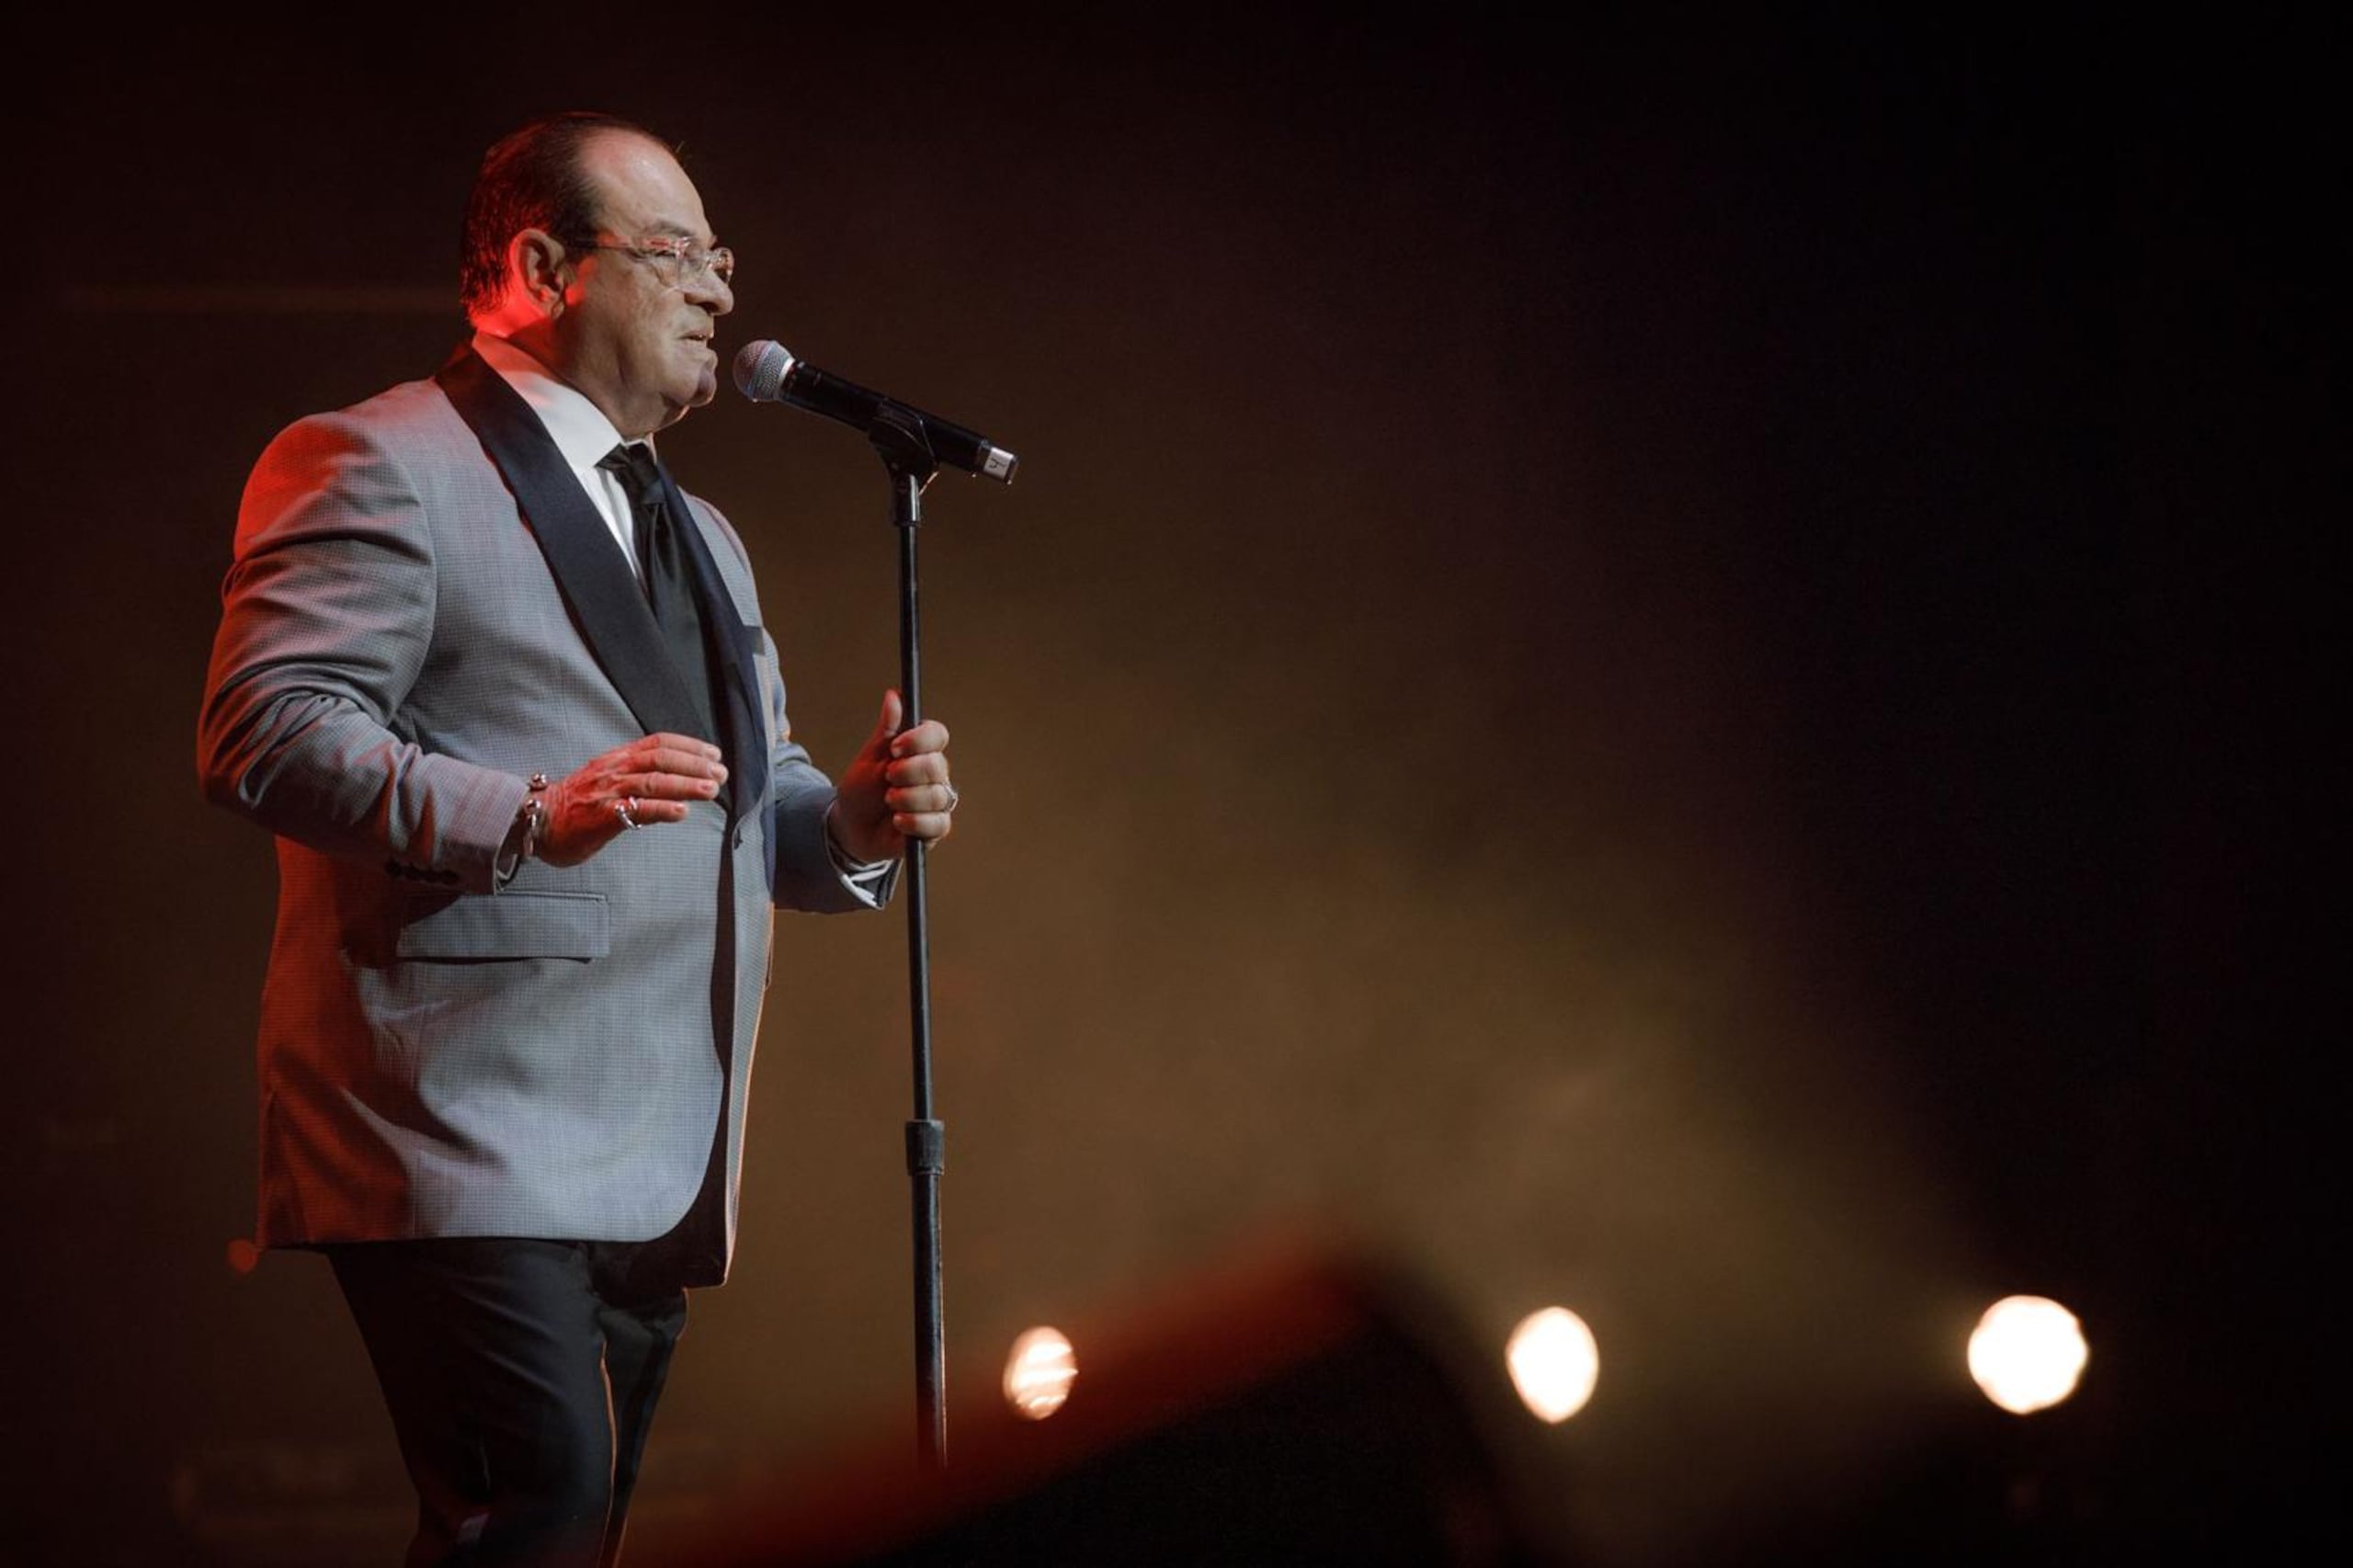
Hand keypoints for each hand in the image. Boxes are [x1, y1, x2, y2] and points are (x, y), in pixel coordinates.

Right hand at [535, 733, 727, 867]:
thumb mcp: (607, 779)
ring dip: (686, 784)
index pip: (658, 743)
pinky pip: (636, 810)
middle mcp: (615, 770)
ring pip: (653, 782)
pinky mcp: (602, 815)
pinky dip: (662, 810)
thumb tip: (675, 779)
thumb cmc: (575, 804)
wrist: (536, 820)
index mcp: (617, 758)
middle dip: (695, 764)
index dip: (689, 746)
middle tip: (721, 773)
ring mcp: (608, 791)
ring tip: (712, 789)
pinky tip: (682, 812)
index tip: (713, 754)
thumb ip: (637, 776)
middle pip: (661, 759)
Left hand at [831, 689, 954, 863]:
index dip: (919, 740)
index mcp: (921, 750)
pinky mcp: (936, 826)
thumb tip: (894, 695)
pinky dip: (914, 822)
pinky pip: (938, 823)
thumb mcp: (870, 757)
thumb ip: (887, 729)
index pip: (937, 735)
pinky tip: (897, 821)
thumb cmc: (862, 789)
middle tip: (887, 778)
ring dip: (906, 799)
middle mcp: (934, 773)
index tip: (895, 748)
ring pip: (937, 796)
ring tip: (888, 801)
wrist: (851, 826)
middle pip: (937, 766)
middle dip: (906, 773)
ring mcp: (937, 800)